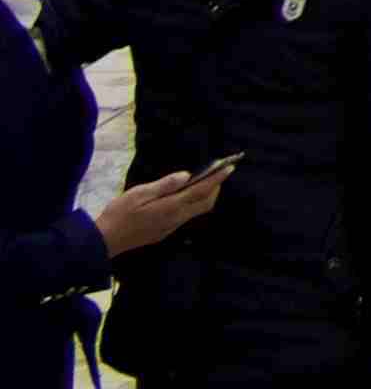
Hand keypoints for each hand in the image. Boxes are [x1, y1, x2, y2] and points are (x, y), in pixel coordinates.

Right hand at [94, 169, 224, 255]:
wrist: (104, 242)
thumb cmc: (118, 214)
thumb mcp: (139, 193)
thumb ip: (165, 185)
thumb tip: (187, 176)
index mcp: (170, 207)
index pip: (200, 191)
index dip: (217, 179)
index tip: (229, 167)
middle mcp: (175, 219)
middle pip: (204, 204)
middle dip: (215, 188)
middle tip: (217, 172)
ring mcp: (170, 228)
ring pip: (196, 211)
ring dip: (204, 197)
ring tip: (203, 182)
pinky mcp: (163, 233)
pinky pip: (185, 217)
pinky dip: (192, 204)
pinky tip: (184, 197)